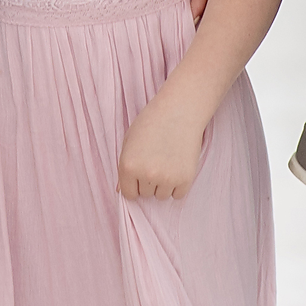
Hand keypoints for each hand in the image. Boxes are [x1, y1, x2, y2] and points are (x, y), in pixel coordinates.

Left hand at [119, 85, 208, 201]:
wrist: (180, 110)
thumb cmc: (152, 122)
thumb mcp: (129, 140)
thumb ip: (124, 167)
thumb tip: (120, 191)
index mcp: (128, 166)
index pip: (129, 194)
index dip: (134, 185)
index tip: (141, 174)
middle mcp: (146, 174)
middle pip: (146, 194)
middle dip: (149, 181)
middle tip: (157, 160)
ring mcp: (167, 178)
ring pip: (161, 196)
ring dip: (164, 184)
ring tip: (167, 161)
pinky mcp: (185, 178)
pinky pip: (178, 195)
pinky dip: (178, 185)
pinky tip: (178, 166)